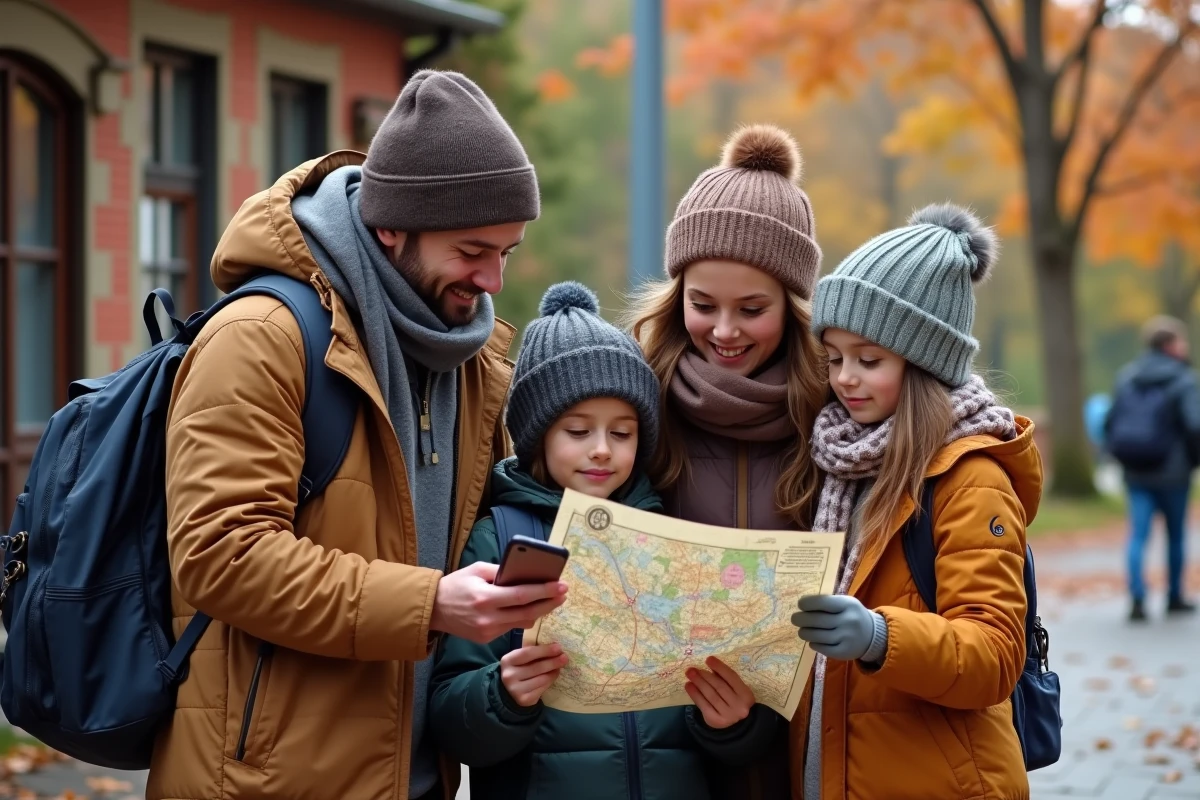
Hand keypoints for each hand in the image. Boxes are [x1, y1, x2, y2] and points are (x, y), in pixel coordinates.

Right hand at [430, 562, 567, 643]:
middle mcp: (488, 618)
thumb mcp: (477, 570)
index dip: (544, 591)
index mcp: (486, 598)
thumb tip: (525, 573)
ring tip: (551, 600)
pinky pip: (510, 628)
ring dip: (538, 612)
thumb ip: (500, 572)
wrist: (433, 609)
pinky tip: (529, 609)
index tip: (560, 585)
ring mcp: (487, 631)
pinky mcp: (486, 639)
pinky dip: (521, 618)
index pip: (522, 595)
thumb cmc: (456, 584)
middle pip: (528, 613)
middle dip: (549, 603)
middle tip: (564, 594)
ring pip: (522, 623)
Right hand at [500, 643, 567, 706]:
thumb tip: (555, 647)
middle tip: (565, 658)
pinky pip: (543, 688)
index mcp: (508, 660)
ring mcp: (516, 689)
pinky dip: (550, 681)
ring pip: (542, 679)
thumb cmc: (519, 668)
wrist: (510, 691)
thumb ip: (533, 652)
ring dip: (554, 672)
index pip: (528, 653)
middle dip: (553, 662)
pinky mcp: (524, 700)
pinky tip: (552, 676)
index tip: (558, 648)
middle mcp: (509, 675)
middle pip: (537, 667)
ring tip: (560, 667)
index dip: (544, 650)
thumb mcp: (520, 658)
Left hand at [684, 657, 755, 728]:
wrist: (736, 724)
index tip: (708, 659)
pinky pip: (703, 705)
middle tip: (693, 668)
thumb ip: (725, 679)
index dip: (720, 667)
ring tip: (689, 674)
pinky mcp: (716, 721)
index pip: (732, 678)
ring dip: (698, 683)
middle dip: (705, 675)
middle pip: (719, 687)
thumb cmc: (734, 700)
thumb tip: (710, 664)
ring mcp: (727, 715)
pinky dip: (695, 694)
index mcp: (746, 695)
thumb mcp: (735, 690)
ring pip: (711, 695)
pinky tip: (689, 686)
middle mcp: (739, 706)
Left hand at [791, 594, 879, 660]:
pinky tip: (812, 641)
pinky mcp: (845, 652)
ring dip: (804, 633)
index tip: (799, 604)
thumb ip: (827, 602)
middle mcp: (848, 621)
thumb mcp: (845, 603)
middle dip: (801, 619)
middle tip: (794, 619)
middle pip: (816, 620)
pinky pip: (823, 649)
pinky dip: (814, 644)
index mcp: (848, 605)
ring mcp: (847, 638)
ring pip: (817, 636)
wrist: (873, 635)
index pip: (822, 602)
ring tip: (801, 631)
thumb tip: (802, 605)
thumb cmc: (852, 615)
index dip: (807, 603)